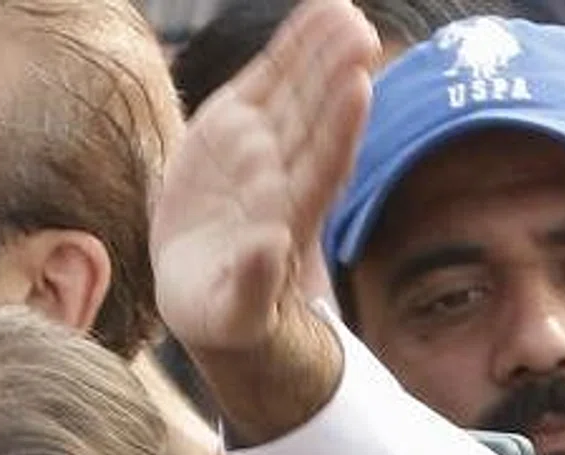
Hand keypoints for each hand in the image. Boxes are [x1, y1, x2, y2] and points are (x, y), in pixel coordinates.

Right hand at [151, 0, 380, 441]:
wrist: (206, 287)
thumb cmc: (224, 312)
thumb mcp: (231, 313)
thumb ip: (251, 284)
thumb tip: (269, 248)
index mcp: (288, 215)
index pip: (322, 165)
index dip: (338, 129)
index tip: (356, 89)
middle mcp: (284, 171)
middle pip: (316, 118)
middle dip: (336, 75)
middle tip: (359, 32)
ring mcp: (263, 143)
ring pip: (300, 90)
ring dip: (322, 51)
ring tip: (343, 11)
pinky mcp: (236, 125)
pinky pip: (269, 79)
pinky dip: (292, 47)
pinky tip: (318, 12)